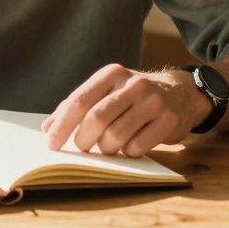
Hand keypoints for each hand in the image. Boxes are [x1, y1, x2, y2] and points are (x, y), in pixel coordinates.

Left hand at [40, 64, 211, 157]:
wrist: (180, 93)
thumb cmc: (132, 96)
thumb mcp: (107, 91)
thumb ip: (78, 106)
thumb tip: (47, 128)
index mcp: (112, 74)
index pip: (80, 101)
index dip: (62, 125)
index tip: (51, 143)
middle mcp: (133, 84)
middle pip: (97, 119)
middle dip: (83, 140)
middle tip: (81, 148)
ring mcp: (153, 101)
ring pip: (116, 136)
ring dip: (106, 148)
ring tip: (107, 147)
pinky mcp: (169, 120)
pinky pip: (138, 146)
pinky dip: (127, 153)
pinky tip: (129, 146)